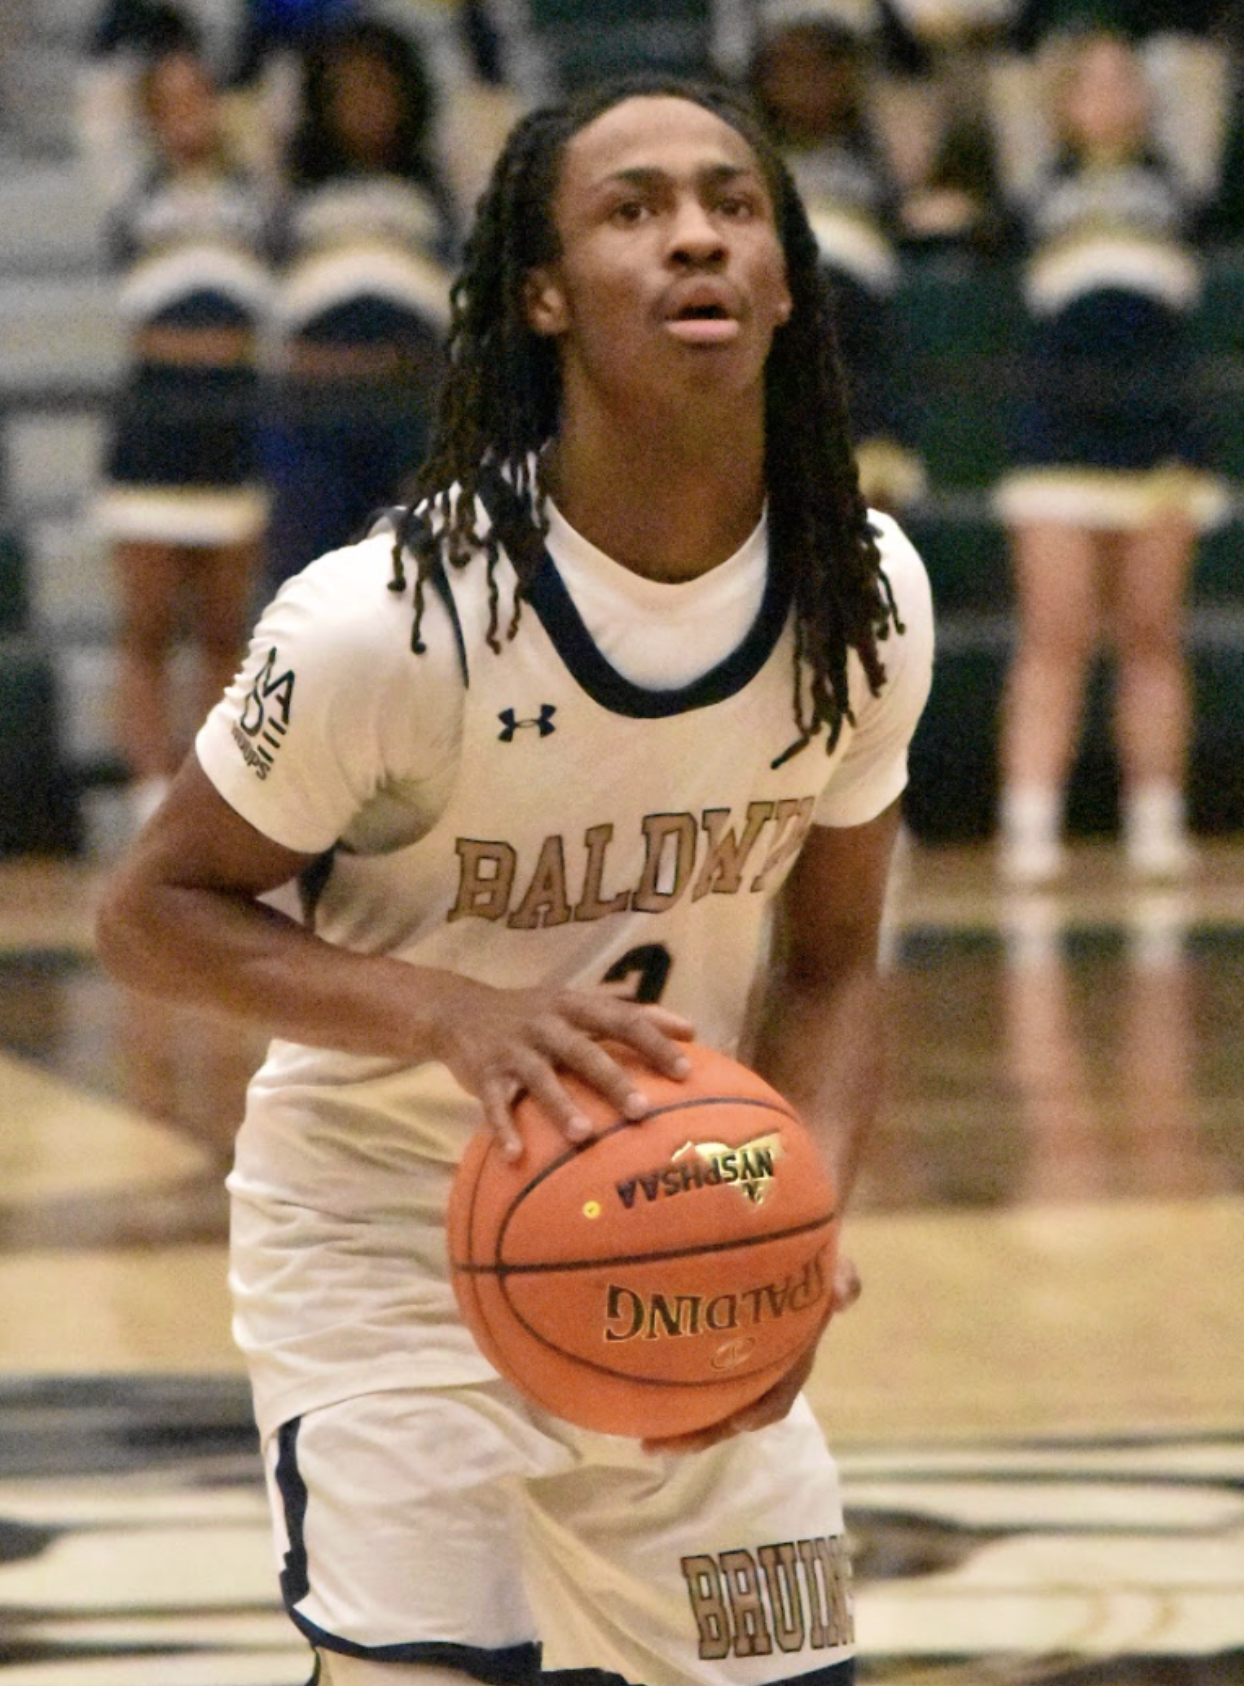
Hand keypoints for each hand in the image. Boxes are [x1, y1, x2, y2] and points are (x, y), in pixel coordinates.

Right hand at [431, 976, 694, 1159]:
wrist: (459, 1010)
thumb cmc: (536, 1014)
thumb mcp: (577, 1003)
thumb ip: (627, 1014)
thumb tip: (689, 1029)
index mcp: (574, 1005)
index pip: (622, 1019)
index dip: (654, 1042)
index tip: (686, 1071)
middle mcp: (545, 1023)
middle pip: (584, 1051)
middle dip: (613, 1080)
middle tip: (642, 1111)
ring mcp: (513, 1048)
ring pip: (540, 1078)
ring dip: (561, 1106)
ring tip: (583, 1135)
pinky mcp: (483, 1073)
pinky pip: (494, 1104)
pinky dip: (504, 1129)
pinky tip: (516, 1156)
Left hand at [640, 1251, 861, 1455]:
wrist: (786, 1238)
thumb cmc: (806, 1255)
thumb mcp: (830, 1263)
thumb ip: (841, 1276)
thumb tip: (844, 1295)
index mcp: (793, 1356)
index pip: (779, 1396)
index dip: (761, 1412)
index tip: (740, 1424)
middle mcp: (764, 1368)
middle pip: (735, 1413)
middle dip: (703, 1434)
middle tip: (659, 1447)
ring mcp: (737, 1362)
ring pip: (710, 1405)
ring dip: (682, 1426)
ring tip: (643, 1441)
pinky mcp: (709, 1349)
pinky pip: (689, 1379)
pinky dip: (667, 1393)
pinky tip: (631, 1395)